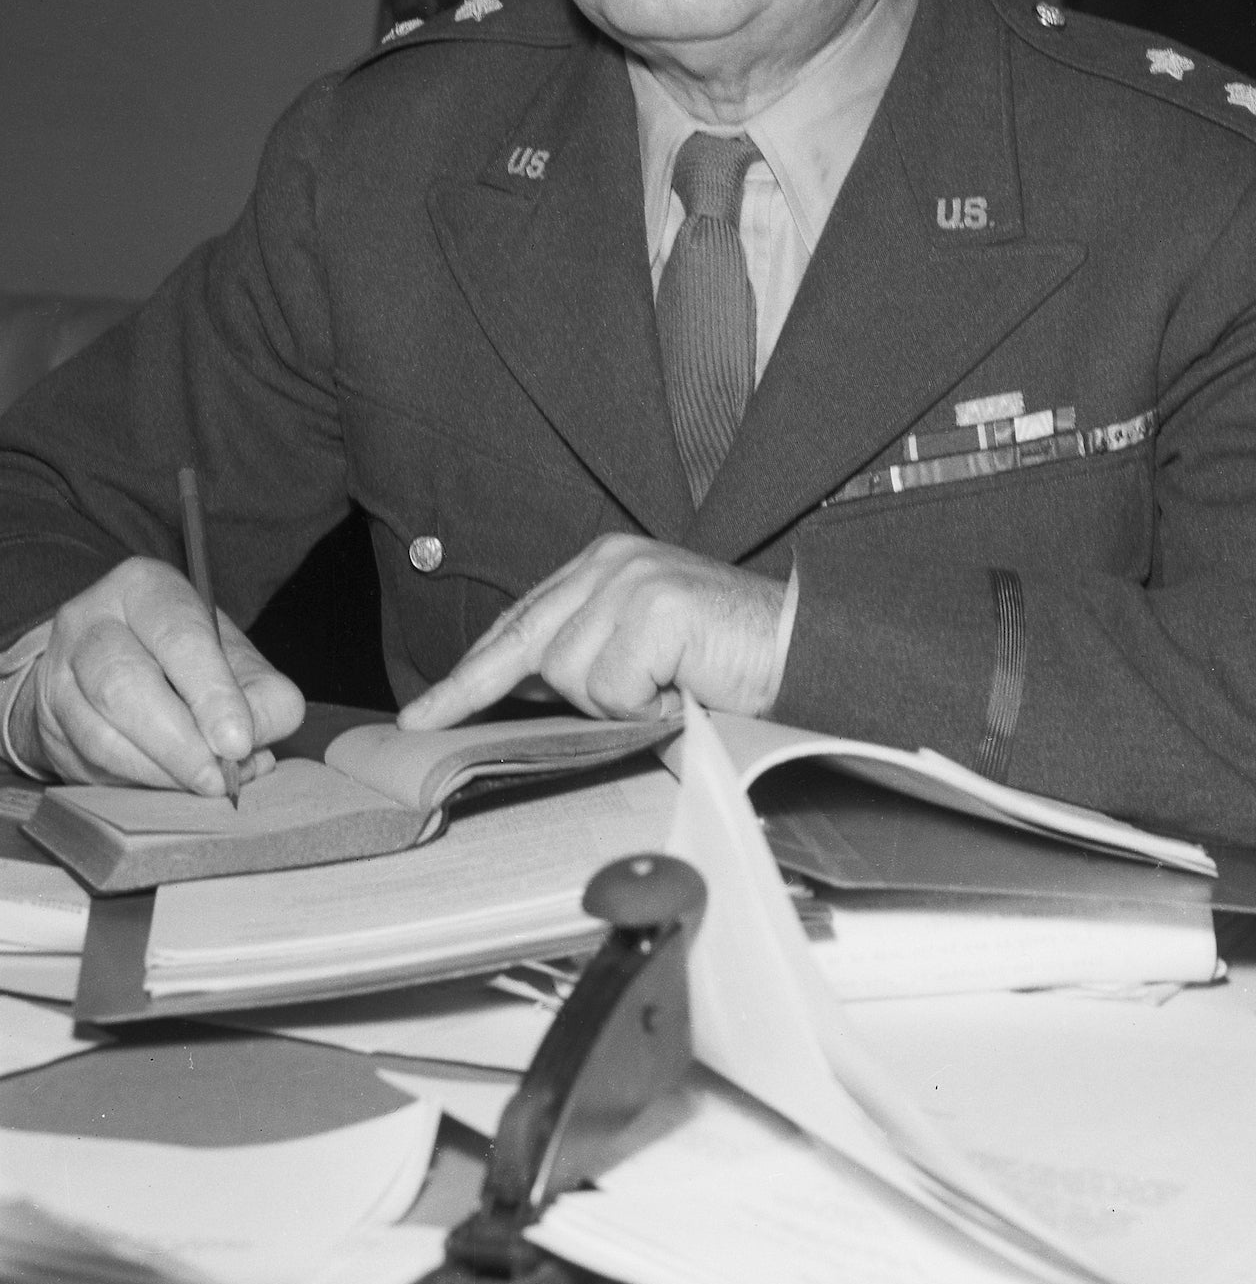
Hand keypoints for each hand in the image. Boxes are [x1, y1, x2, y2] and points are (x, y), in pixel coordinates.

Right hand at [30, 557, 301, 790]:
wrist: (114, 669)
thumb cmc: (189, 661)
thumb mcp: (237, 662)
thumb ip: (261, 698)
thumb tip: (250, 752)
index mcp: (148, 588)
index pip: (181, 637)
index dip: (212, 694)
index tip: (237, 743)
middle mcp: (93, 620)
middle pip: (127, 683)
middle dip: (181, 741)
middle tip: (219, 778)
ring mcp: (59, 670)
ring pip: (100, 730)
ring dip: (158, 769)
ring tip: (202, 785)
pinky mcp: (46, 719)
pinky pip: (88, 760)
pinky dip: (135, 780)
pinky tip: (168, 785)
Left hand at [397, 535, 787, 732]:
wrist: (805, 651)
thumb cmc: (732, 659)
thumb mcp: (644, 651)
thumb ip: (586, 655)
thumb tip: (521, 689)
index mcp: (607, 562)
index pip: (522, 619)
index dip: (471, 670)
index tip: (425, 710)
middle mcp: (613, 560)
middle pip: (526, 642)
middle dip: (473, 688)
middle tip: (421, 723)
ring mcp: (633, 580)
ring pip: (569, 675)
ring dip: (618, 703)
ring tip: (671, 691)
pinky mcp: (655, 607)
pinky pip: (610, 688)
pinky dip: (646, 706)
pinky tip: (685, 690)